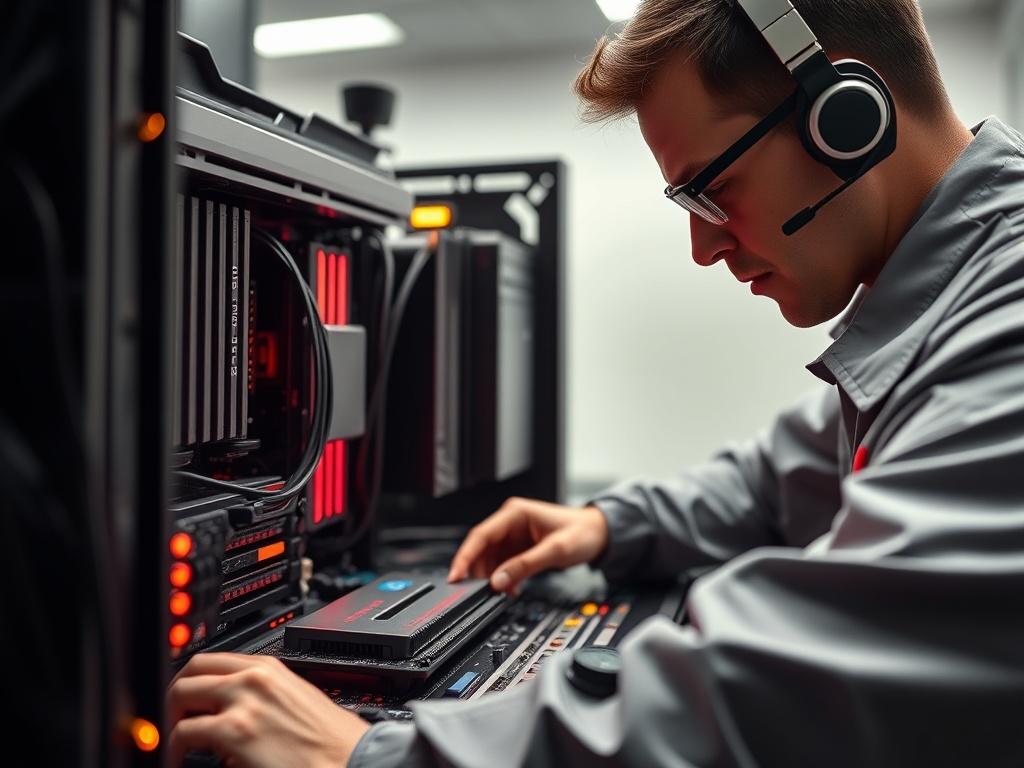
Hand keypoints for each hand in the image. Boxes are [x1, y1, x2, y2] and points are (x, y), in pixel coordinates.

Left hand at [167, 652, 369, 767]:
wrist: (350, 761)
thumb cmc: (331, 741)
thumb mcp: (297, 700)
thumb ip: (264, 695)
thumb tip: (234, 709)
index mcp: (271, 667)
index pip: (215, 658)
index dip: (193, 678)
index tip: (187, 696)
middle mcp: (255, 677)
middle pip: (192, 670)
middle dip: (175, 694)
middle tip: (172, 717)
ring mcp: (243, 702)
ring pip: (180, 695)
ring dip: (171, 719)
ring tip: (173, 741)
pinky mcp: (234, 731)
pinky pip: (183, 733)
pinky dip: (174, 748)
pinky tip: (180, 759)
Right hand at [448, 497, 608, 594]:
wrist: (600, 533)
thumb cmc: (582, 532)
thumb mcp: (554, 551)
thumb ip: (525, 566)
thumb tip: (498, 581)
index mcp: (515, 513)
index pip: (480, 535)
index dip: (465, 557)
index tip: (456, 576)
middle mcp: (510, 523)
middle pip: (481, 548)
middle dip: (477, 571)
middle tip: (474, 593)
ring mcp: (513, 536)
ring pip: (490, 559)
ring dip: (491, 577)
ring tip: (497, 593)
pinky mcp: (519, 548)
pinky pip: (502, 565)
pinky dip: (503, 578)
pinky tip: (511, 590)